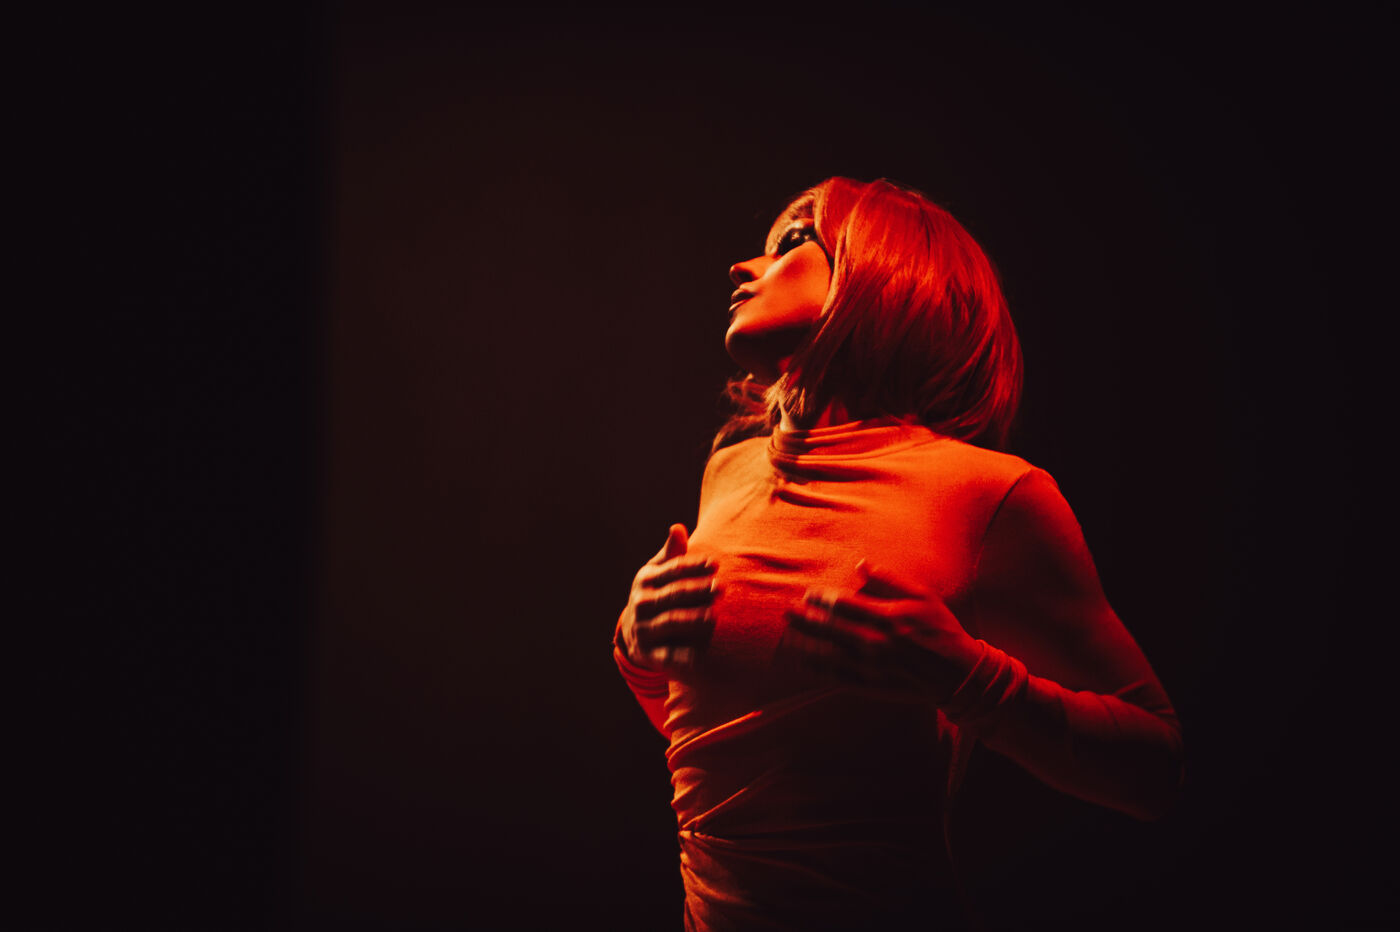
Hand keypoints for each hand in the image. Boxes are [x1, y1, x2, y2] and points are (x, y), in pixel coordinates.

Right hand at [618, 524, 718, 669]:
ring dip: (693, 619)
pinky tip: (703, 654)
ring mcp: (644, 629)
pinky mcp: (649, 653)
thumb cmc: (655, 594)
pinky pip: (668, 654)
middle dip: (697, 591)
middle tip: (721, 588)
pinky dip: (684, 655)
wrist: (632, 634)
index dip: (693, 566)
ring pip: (671, 622)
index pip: (672, 570)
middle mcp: (641, 603)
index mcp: (645, 579)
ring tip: (715, 617)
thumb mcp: (657, 572)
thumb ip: (671, 553)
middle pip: (673, 595)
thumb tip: (678, 527)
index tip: (715, 564)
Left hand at [784, 560, 982, 701]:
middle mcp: (876, 642)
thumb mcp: (923, 597)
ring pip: (828, 653)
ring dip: (805, 643)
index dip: (822, 598)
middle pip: (830, 628)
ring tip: (788, 634)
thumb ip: (890, 580)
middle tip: (785, 611)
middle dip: (804, 618)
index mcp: (887, 617)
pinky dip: (817, 669)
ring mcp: (872, 666)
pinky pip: (837, 677)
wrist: (958, 674)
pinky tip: (802, 661)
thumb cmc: (941, 630)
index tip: (809, 593)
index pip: (844, 604)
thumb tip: (861, 564)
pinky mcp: (872, 686)